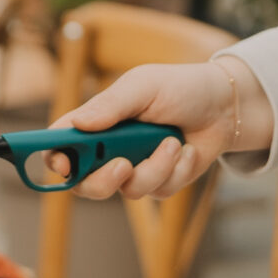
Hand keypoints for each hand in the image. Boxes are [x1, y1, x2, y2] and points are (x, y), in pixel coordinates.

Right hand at [50, 59, 272, 200]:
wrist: (224, 106)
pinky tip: (187, 150)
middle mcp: (109, 149)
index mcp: (96, 122)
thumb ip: (110, 105)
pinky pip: (158, 190)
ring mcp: (134, 168)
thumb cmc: (180, 87)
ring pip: (127, 190)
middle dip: (103, 180)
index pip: (59, 144)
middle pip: (84, 184)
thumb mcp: (144, 86)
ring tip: (173, 141)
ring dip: (155, 167)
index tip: (64, 164)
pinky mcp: (160, 182)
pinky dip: (177, 169)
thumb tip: (78, 124)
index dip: (54, 158)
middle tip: (123, 165)